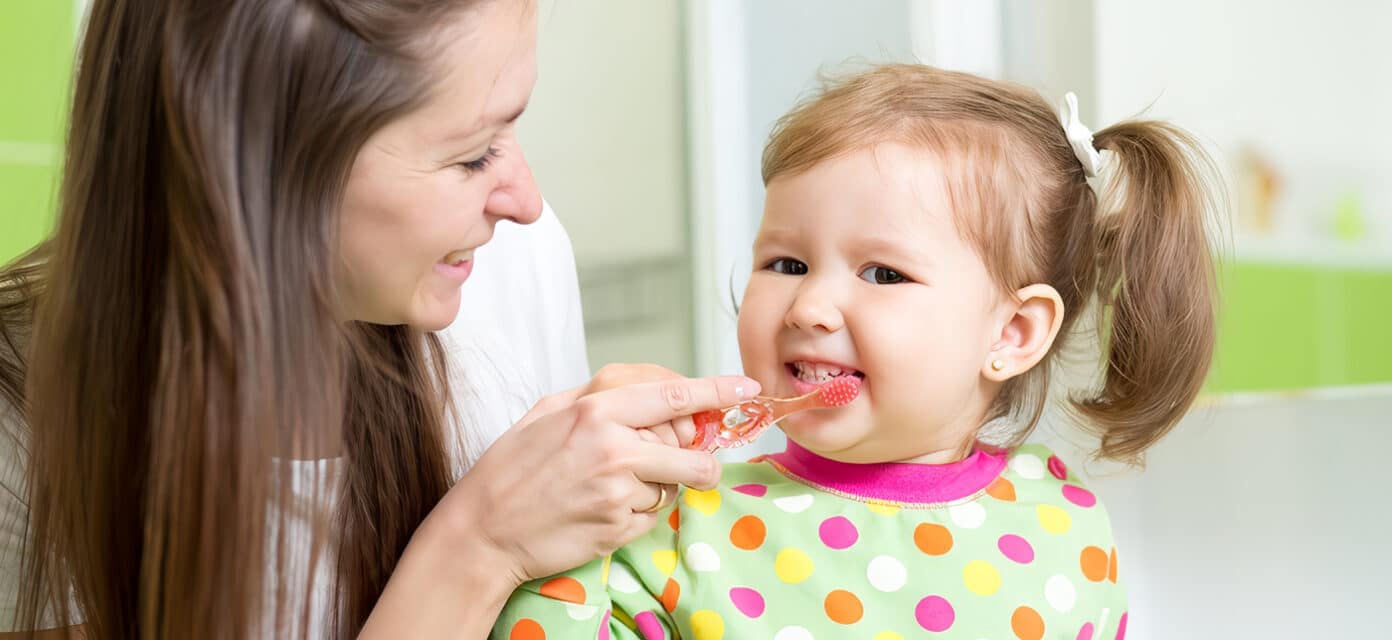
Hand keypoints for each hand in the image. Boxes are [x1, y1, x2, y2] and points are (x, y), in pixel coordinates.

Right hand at [438, 372, 758, 584]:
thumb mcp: (550, 411)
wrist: (483, 531)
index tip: (747, 389)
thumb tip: (660, 394)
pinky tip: (601, 509)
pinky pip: (654, 515)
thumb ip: (603, 396)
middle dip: (689, 456)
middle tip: (661, 459)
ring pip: (675, 485)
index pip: (676, 395)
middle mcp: (614, 448)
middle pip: (691, 450)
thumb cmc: (512, 467)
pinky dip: (637, 512)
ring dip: (657, 487)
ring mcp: (619, 491)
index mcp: (597, 410)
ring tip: (611, 486)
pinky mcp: (619, 527)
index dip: (719, 392)